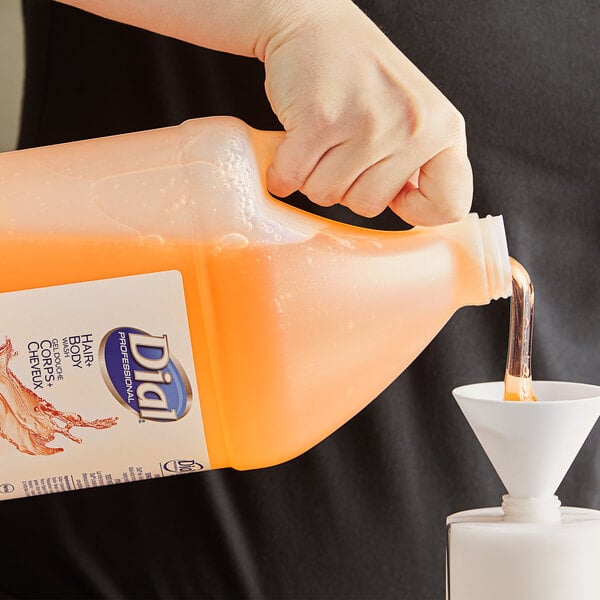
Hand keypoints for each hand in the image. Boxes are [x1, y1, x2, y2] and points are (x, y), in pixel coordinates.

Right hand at [262, 0, 471, 224]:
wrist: (314, 22)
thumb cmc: (361, 75)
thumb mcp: (413, 115)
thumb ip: (417, 163)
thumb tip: (414, 214)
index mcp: (443, 129)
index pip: (449, 204)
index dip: (418, 211)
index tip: (397, 194)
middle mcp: (412, 126)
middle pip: (368, 207)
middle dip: (345, 187)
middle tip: (342, 150)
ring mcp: (366, 123)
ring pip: (327, 195)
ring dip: (312, 176)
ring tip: (320, 140)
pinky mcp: (320, 120)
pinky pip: (292, 179)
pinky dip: (282, 173)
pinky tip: (291, 148)